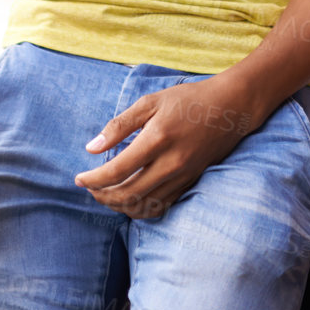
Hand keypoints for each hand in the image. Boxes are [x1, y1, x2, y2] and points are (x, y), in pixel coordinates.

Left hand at [73, 76, 259, 218]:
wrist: (230, 107)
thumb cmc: (188, 100)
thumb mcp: (150, 102)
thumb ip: (119, 126)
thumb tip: (91, 148)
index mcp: (157, 139)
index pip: (117, 170)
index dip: (93, 179)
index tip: (79, 178)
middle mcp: (170, 163)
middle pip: (128, 194)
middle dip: (102, 196)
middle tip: (90, 188)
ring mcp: (182, 176)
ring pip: (144, 206)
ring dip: (118, 206)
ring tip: (105, 194)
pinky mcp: (190, 183)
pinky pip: (160, 207)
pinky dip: (140, 210)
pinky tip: (128, 200)